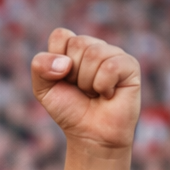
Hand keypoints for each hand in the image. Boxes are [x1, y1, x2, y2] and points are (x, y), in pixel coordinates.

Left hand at [32, 28, 140, 153]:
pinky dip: (103, 86)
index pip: (60, 35)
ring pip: (93, 53)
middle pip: (77, 43)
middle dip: (71, 74)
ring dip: (86, 82)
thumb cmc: (69, 110)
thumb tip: (64, 62)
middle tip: (79, 89)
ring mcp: (113, 54)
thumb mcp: (44, 90)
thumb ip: (40, 68)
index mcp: (74, 49)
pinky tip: (108, 94)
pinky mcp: (130, 65)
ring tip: (93, 93)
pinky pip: (110, 67)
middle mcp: (95, 47)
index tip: (60, 79)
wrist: (90, 134)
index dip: (54, 61)